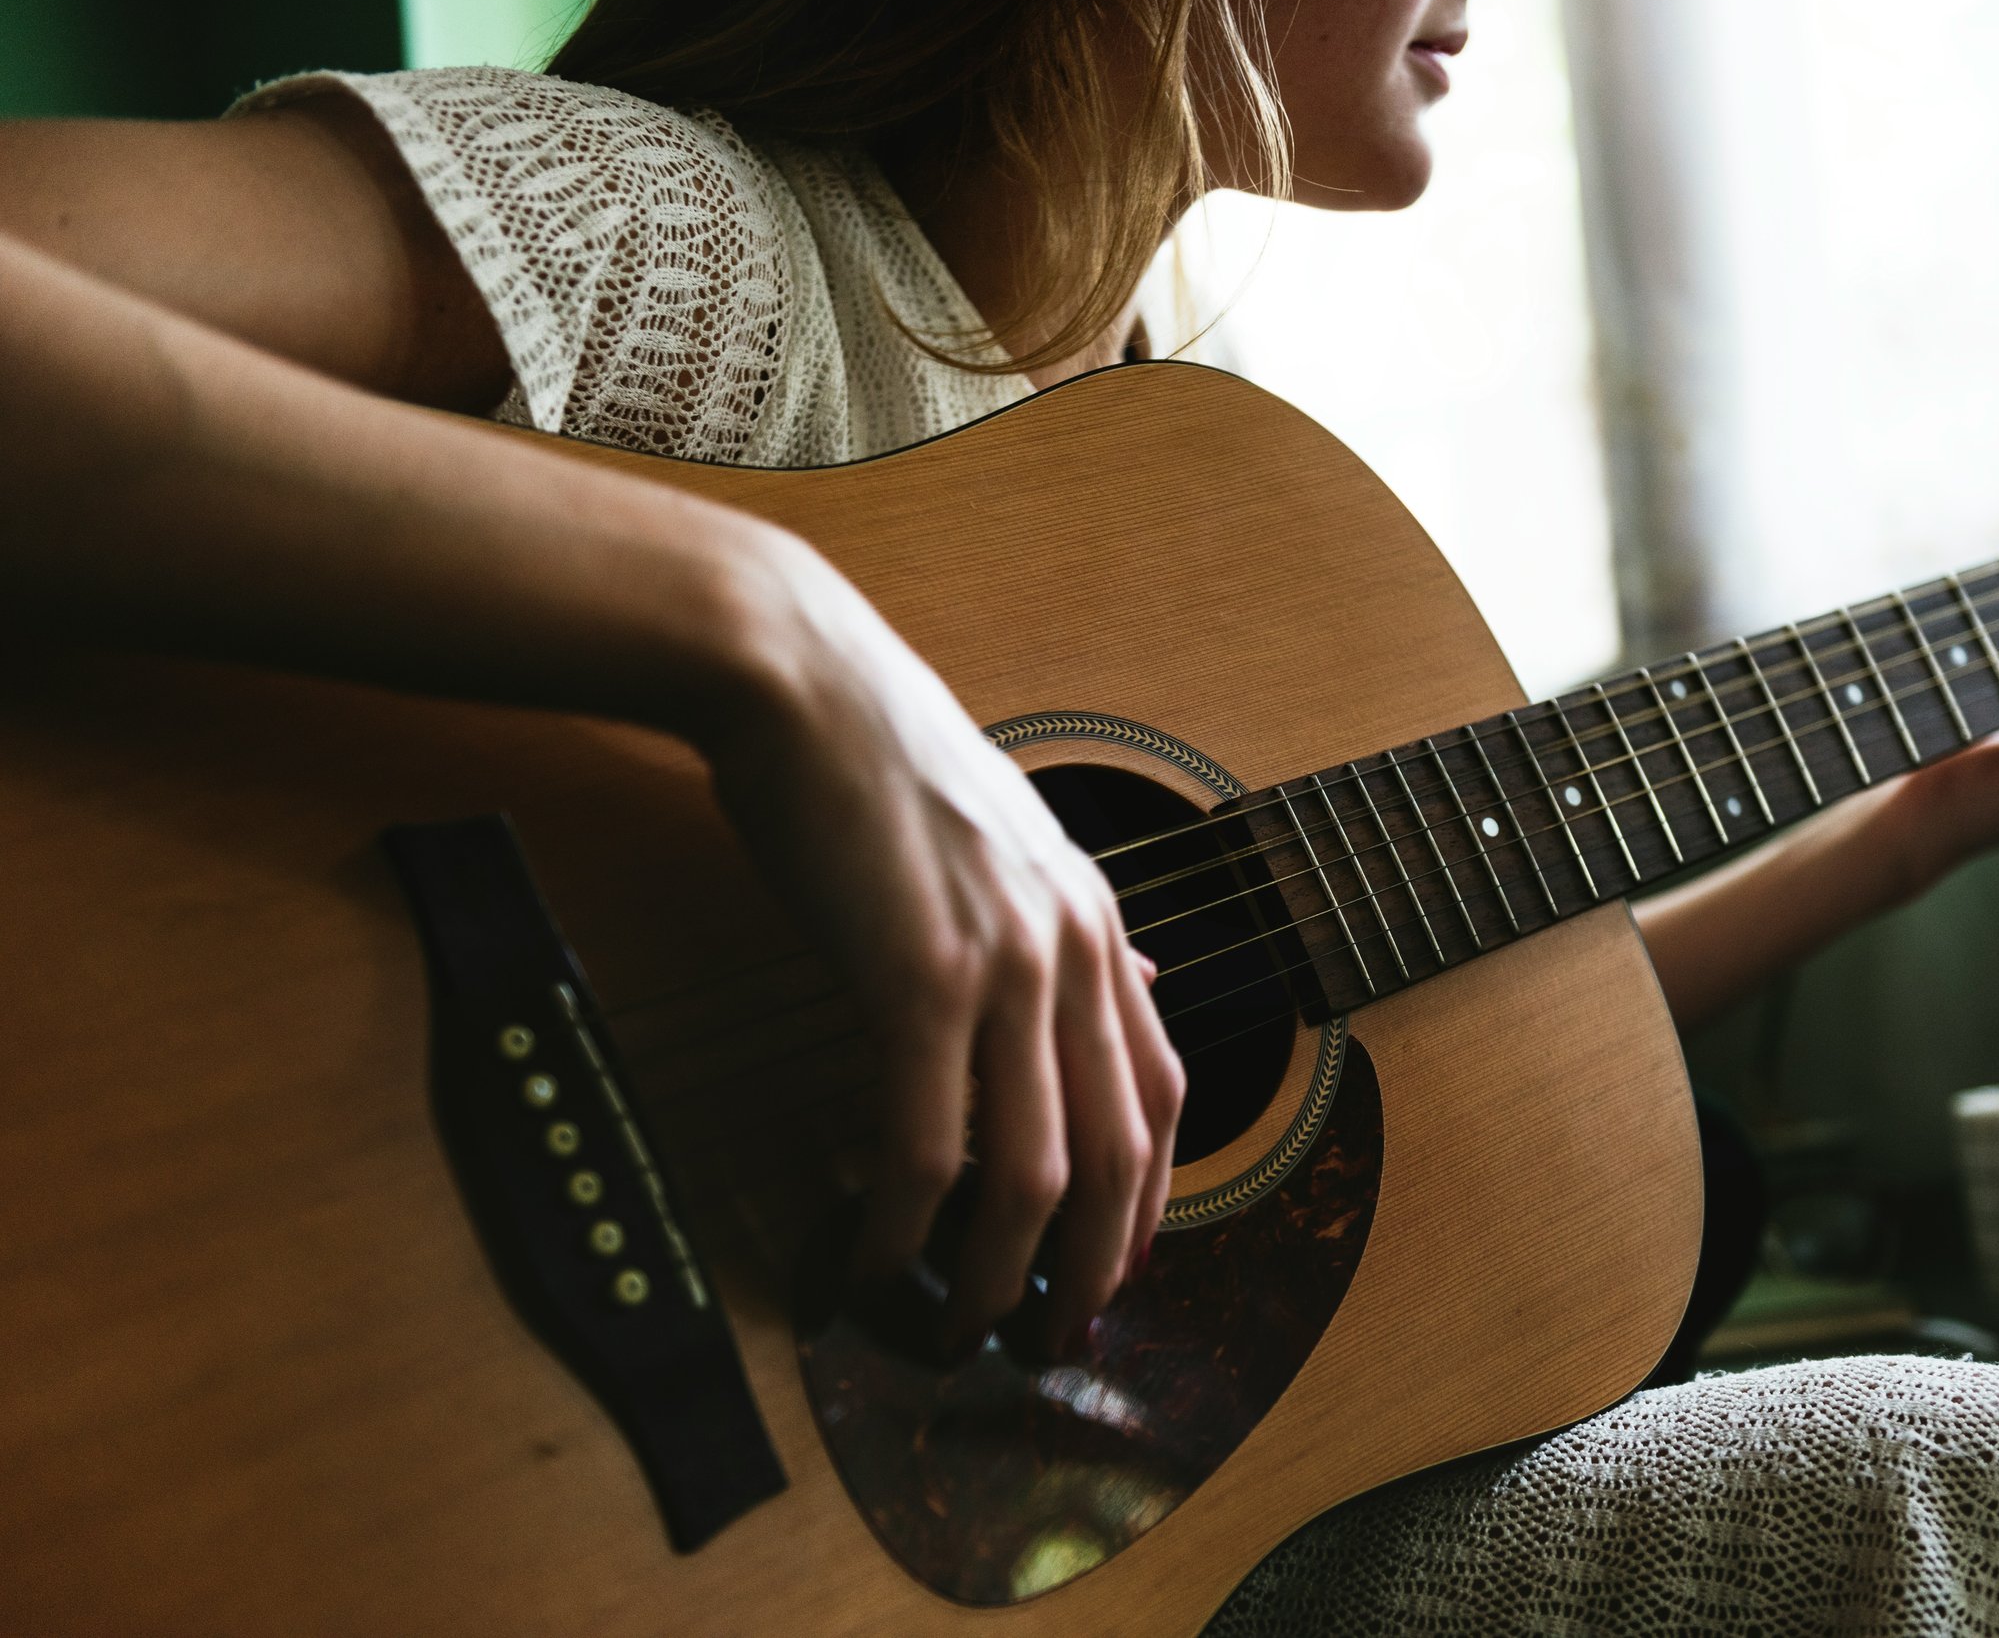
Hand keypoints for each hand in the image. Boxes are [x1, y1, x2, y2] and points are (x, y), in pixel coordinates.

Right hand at [698, 540, 1183, 1362]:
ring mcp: (1005, 966)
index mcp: (1098, 921)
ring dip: (995, 1281)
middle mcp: (1075, 949)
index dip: (1150, 1208)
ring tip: (948, 1332)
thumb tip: (1130, 983)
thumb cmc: (883, 763)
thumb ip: (1070, 927)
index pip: (1167, 1097)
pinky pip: (924, 1146)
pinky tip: (864, 1264)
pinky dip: (896, 1229)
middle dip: (1090, 1278)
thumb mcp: (1012, 841)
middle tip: (1047, 1347)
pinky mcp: (917, 979)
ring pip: (1032, 1178)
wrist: (802, 680)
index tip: (1112, 1275)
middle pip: (1119, 1161)